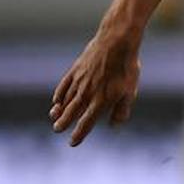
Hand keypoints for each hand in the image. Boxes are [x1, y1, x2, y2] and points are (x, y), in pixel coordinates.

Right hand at [50, 30, 141, 145]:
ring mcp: (80, 80)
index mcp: (101, 101)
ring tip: (54, 117)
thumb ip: (121, 110)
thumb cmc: (126, 67)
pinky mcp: (76, 69)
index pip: (86, 122)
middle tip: (57, 129)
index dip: (78, 134)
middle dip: (64, 122)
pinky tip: (56, 99)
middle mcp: (87, 93)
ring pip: (66, 99)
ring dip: (59, 110)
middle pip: (71, 112)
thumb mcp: (129, 91)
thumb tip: (113, 125)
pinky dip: (59, 93)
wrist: (116, 41)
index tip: (72, 142)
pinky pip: (64, 84)